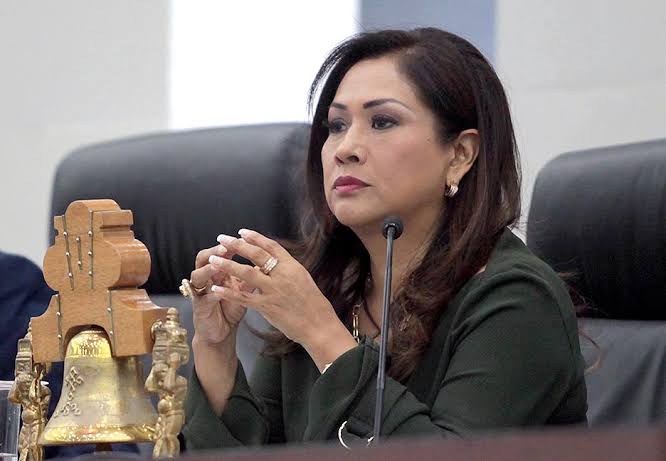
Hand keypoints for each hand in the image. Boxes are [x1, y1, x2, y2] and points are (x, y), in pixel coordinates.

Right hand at [189, 242, 249, 346]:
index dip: (229, 245)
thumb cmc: (232, 307)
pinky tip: (217, 292)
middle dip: (213, 252)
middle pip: (203, 258)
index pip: (219, 252)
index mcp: (217, 271)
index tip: (242, 238)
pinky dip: (210, 294)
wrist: (221, 331)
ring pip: (198, 276)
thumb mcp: (243, 290)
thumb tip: (267, 262)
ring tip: (217, 266)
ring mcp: (200, 292)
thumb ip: (251, 276)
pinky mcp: (199, 307)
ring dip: (208, 270)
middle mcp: (206, 278)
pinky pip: (203, 298)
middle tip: (224, 248)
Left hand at [210, 229, 350, 351]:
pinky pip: (244, 297)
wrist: (319, 325)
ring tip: (213, 259)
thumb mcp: (302, 280)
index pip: (271, 246)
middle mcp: (283, 275)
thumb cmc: (313, 304)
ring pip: (247, 273)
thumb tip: (273, 261)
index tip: (242, 232)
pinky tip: (216, 288)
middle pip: (256, 255)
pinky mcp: (267, 307)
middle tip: (222, 238)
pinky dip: (228, 292)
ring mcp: (274, 291)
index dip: (255, 237)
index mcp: (292, 267)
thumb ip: (286, 270)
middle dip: (237, 245)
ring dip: (228, 265)